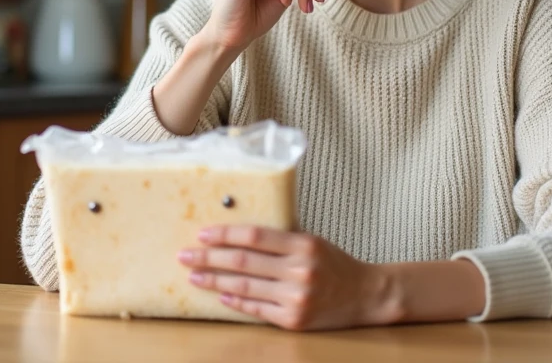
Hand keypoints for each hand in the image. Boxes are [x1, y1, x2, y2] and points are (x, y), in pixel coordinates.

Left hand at [177, 224, 394, 330]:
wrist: (366, 295)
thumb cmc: (334, 264)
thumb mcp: (312, 241)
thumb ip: (281, 238)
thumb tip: (238, 232)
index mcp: (303, 244)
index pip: (253, 236)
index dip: (224, 234)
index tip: (202, 234)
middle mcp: (299, 271)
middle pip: (242, 262)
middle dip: (208, 259)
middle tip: (185, 256)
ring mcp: (296, 298)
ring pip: (244, 288)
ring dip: (214, 282)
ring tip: (195, 277)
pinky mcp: (293, 320)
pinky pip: (256, 309)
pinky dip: (235, 301)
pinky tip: (220, 296)